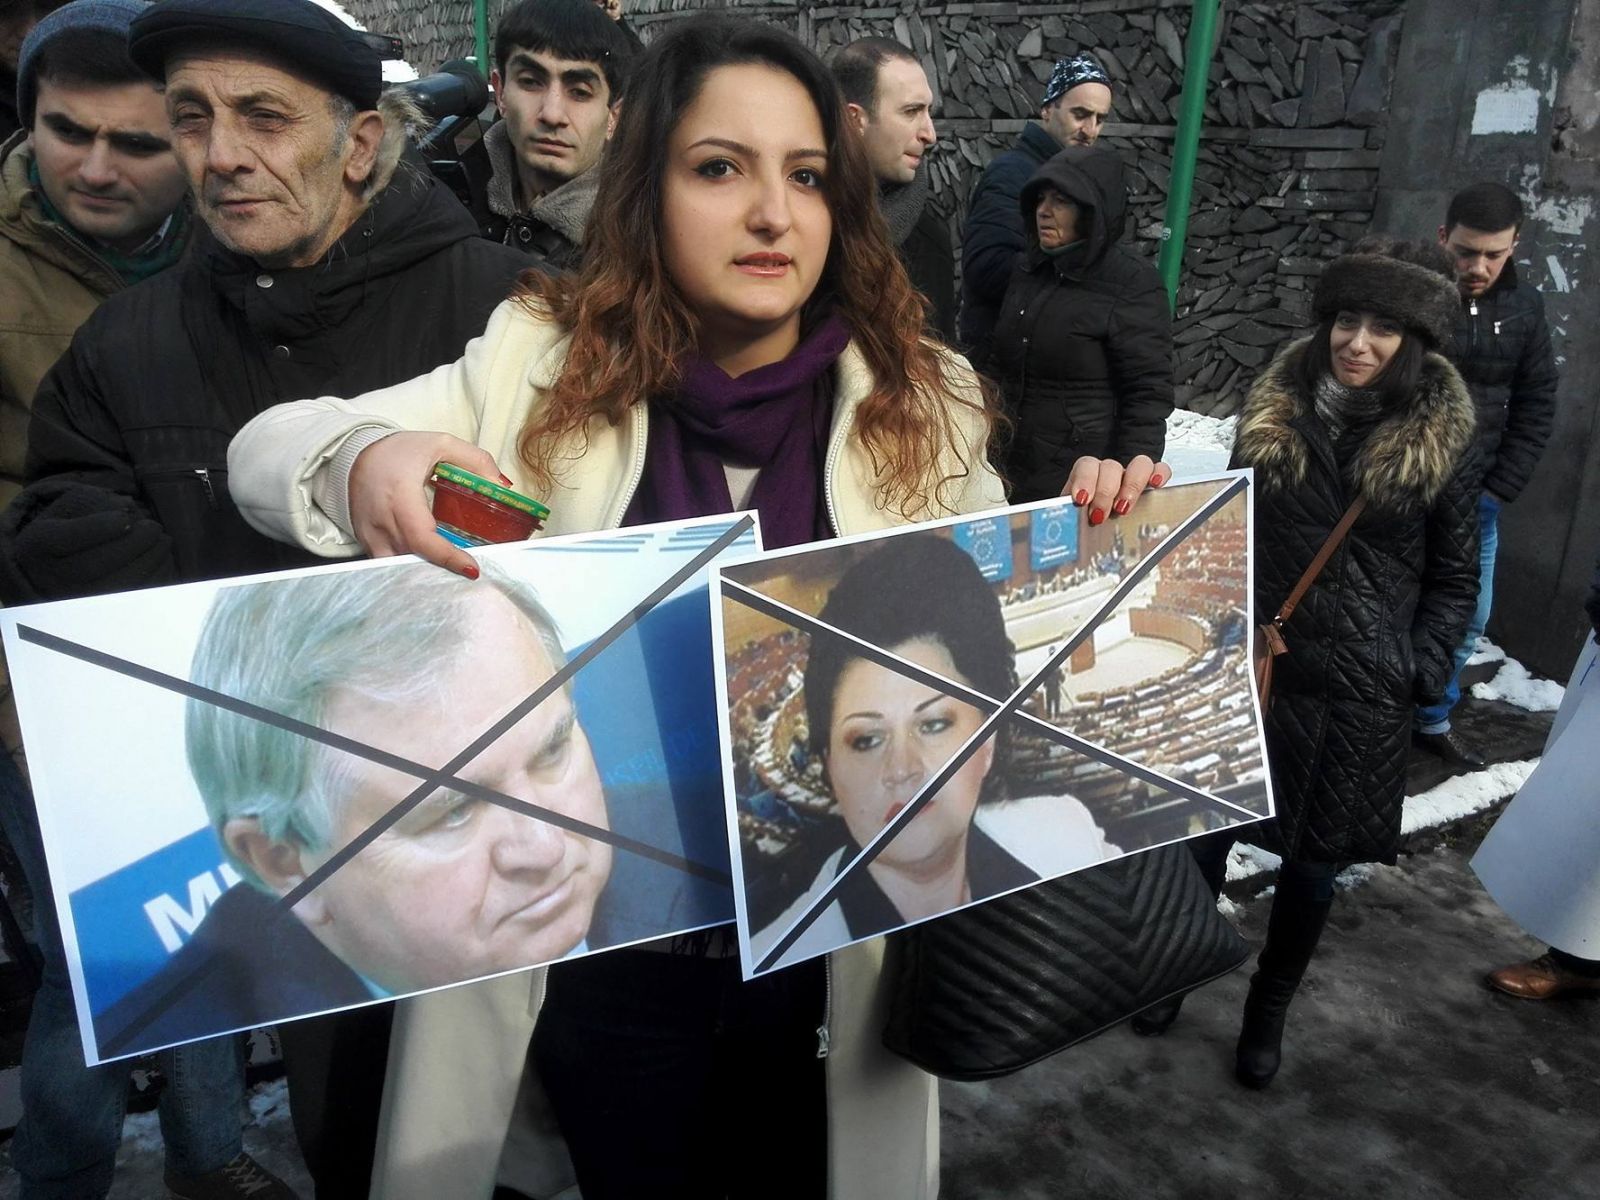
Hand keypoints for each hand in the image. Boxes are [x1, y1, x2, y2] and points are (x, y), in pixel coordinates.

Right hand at [4, 481, 176, 600]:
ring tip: (163, 541)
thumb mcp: (69, 509)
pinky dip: (154, 580)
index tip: (125, 518)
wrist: (52, 566)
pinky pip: (132, 599)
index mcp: (40, 544)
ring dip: (149, 562)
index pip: (68, 538)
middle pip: (94, 566)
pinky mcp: (99, 610)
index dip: (99, 528)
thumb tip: (127, 509)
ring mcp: (75, 599)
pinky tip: (164, 560)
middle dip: (132, 545)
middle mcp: (52, 576)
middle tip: (154, 528)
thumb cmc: (68, 529)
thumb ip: (93, 504)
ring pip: (115, 586)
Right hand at [347, 432, 505, 577]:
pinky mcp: (366, 543)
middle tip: (471, 570)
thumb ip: (474, 460)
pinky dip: (409, 569)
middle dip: (443, 570)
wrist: (353, 455)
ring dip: (425, 573)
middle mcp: (381, 521)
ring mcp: (370, 535)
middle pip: (413, 558)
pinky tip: (430, 567)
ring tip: (452, 572)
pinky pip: (388, 565)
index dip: (446, 557)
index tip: (472, 568)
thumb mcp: (440, 445)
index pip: (422, 537)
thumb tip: (501, 485)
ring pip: (399, 568)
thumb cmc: (397, 451)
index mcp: (399, 496)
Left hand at [1061, 455, 1170, 524]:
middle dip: (1105, 491)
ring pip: (1138, 464)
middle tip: (1100, 514)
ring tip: (1124, 507)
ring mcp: (1130, 476)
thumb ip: (1060, 522)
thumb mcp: (1067, 523)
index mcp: (1084, 477)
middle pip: (1110, 466)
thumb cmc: (1079, 525)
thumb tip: (1048, 535)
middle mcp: (1107, 473)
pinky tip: (1157, 485)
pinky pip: (1159, 469)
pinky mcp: (1149, 483)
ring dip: (1132, 484)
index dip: (1085, 480)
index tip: (1081, 500)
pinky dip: (1160, 474)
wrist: (1086, 530)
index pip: (1086, 465)